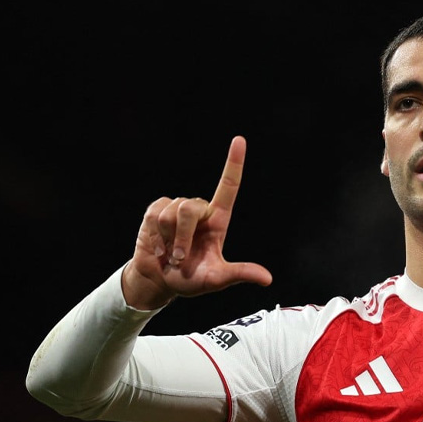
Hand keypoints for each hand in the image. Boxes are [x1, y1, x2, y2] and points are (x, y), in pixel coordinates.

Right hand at [122, 136, 272, 309]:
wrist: (161, 281)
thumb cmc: (192, 279)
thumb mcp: (217, 279)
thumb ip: (239, 274)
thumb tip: (267, 279)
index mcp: (218, 220)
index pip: (228, 186)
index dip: (233, 163)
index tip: (239, 140)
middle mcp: (200, 209)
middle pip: (191, 208)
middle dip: (182, 237)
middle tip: (179, 259)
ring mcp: (177, 208)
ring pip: (171, 213)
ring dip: (168, 239)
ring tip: (170, 253)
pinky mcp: (156, 209)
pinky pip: (154, 214)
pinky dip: (155, 236)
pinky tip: (158, 246)